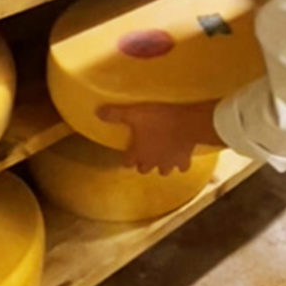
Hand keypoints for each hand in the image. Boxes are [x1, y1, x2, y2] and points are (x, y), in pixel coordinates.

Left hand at [98, 101, 223, 174]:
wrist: (187, 124)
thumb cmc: (159, 118)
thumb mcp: (135, 113)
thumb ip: (116, 114)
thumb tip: (97, 113)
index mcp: (138, 152)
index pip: (127, 162)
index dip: (127, 158)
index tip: (128, 153)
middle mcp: (152, 162)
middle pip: (144, 169)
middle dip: (143, 163)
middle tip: (145, 153)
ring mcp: (169, 163)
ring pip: (163, 171)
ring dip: (161, 165)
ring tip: (162, 156)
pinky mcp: (183, 160)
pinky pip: (182, 167)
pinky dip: (180, 164)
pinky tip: (181, 156)